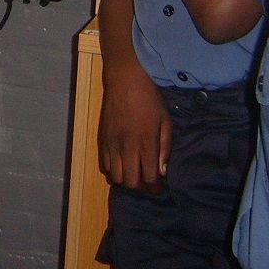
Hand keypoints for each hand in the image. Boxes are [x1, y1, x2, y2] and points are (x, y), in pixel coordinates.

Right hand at [99, 61, 170, 193]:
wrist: (125, 80)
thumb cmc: (150, 99)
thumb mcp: (165, 121)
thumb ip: (165, 148)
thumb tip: (163, 171)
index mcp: (146, 143)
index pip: (149, 178)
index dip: (155, 187)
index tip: (159, 186)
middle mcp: (127, 147)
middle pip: (131, 183)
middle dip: (141, 187)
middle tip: (147, 182)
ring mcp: (112, 144)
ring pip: (116, 178)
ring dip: (126, 180)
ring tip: (134, 173)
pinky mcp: (103, 140)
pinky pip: (105, 166)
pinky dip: (114, 170)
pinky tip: (122, 163)